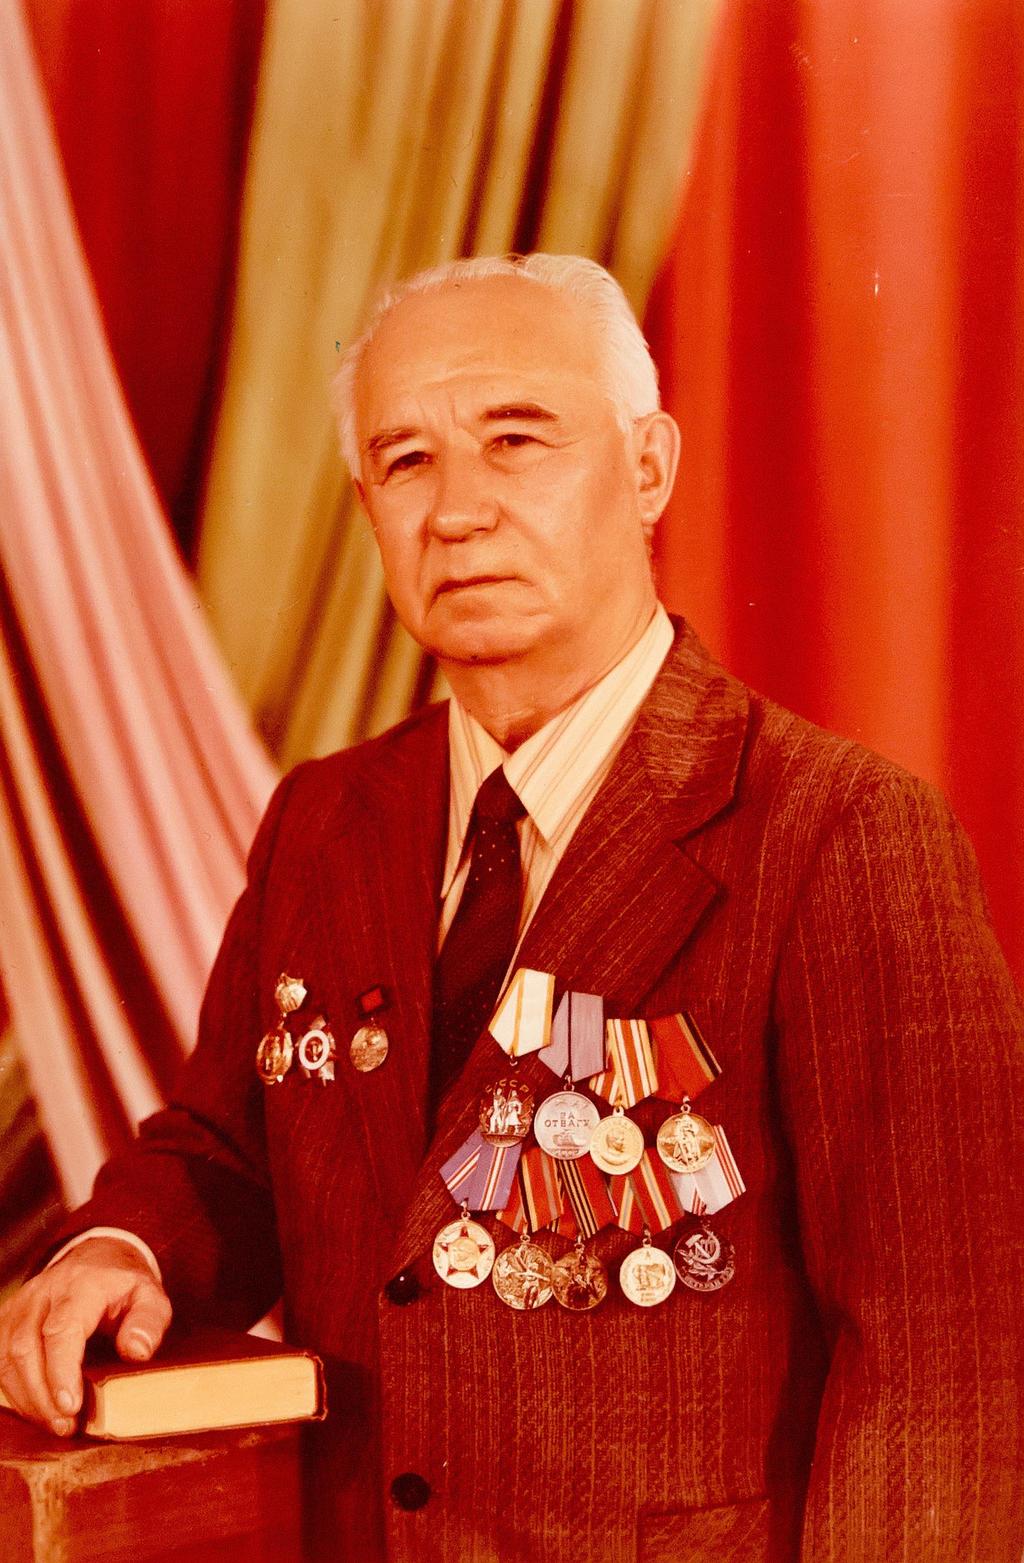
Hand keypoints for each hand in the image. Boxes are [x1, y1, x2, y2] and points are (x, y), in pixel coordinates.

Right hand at [0, 1237, 171, 1435]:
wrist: (97, 1259)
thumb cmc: (124, 1287)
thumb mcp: (151, 1297)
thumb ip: (148, 1322)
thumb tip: (136, 1352)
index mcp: (82, 1284)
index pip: (62, 1329)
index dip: (61, 1371)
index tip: (71, 1406)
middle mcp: (44, 1291)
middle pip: (27, 1347)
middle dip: (42, 1395)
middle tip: (66, 1426)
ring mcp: (21, 1304)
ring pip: (6, 1356)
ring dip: (27, 1397)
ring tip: (55, 1423)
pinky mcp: (8, 1318)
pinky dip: (13, 1388)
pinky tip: (35, 1408)